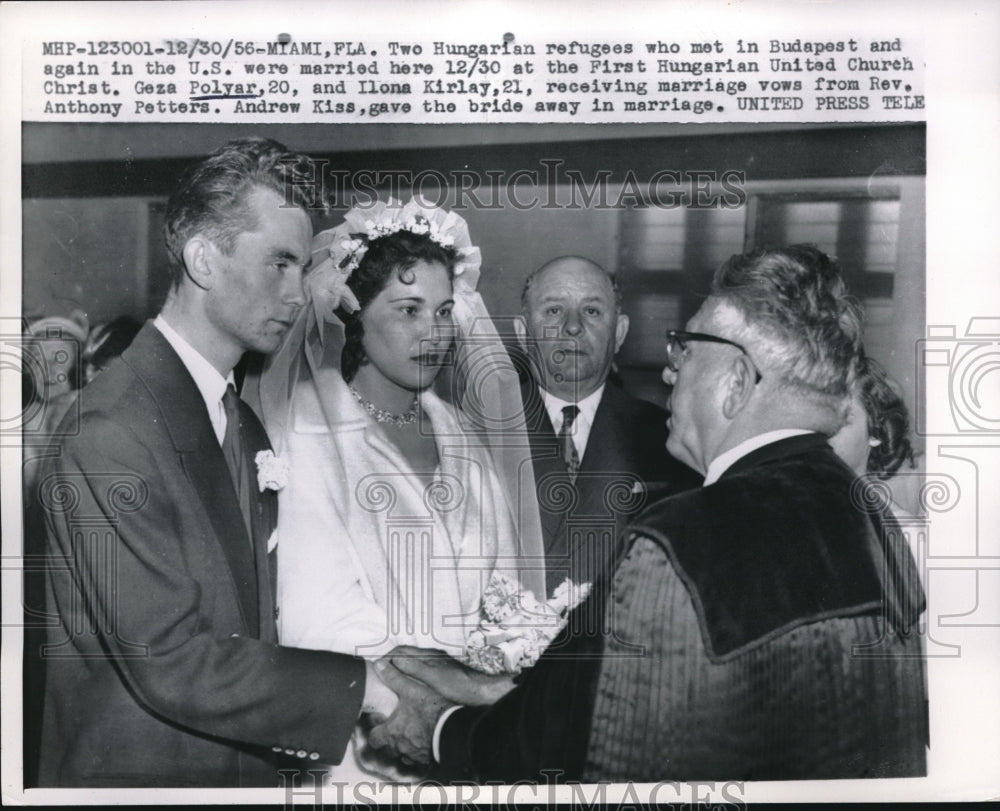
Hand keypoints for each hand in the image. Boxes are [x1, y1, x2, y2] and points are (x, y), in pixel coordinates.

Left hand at [366, 660, 449, 765]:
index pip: (374, 738)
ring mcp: (414, 756)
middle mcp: (400, 748)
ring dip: (405, 746)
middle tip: (396, 728)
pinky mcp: (428, 759)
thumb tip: (379, 666)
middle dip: (390, 740)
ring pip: (404, 755)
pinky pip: (419, 759)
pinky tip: (427, 740)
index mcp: (392, 732)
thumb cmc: (431, 711)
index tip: (378, 723)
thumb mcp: (412, 689)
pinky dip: (420, 751)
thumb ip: (394, 678)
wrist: (454, 729)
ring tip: (413, 734)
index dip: (375, 730)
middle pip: (388, 749)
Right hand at [383, 645, 515, 705]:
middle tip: (380, 675)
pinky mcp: (442, 673)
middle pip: (405, 655)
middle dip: (391, 662)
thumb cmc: (459, 687)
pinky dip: (410, 675)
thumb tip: (394, 660)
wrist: (481, 692)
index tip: (376, 669)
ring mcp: (437, 664)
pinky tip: (409, 687)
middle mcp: (432, 657)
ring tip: (391, 682)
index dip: (387, 658)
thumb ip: (414, 668)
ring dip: (400, 669)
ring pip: (412, 663)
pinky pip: (419, 670)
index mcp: (428, 656)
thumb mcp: (433, 679)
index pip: (400, 651)